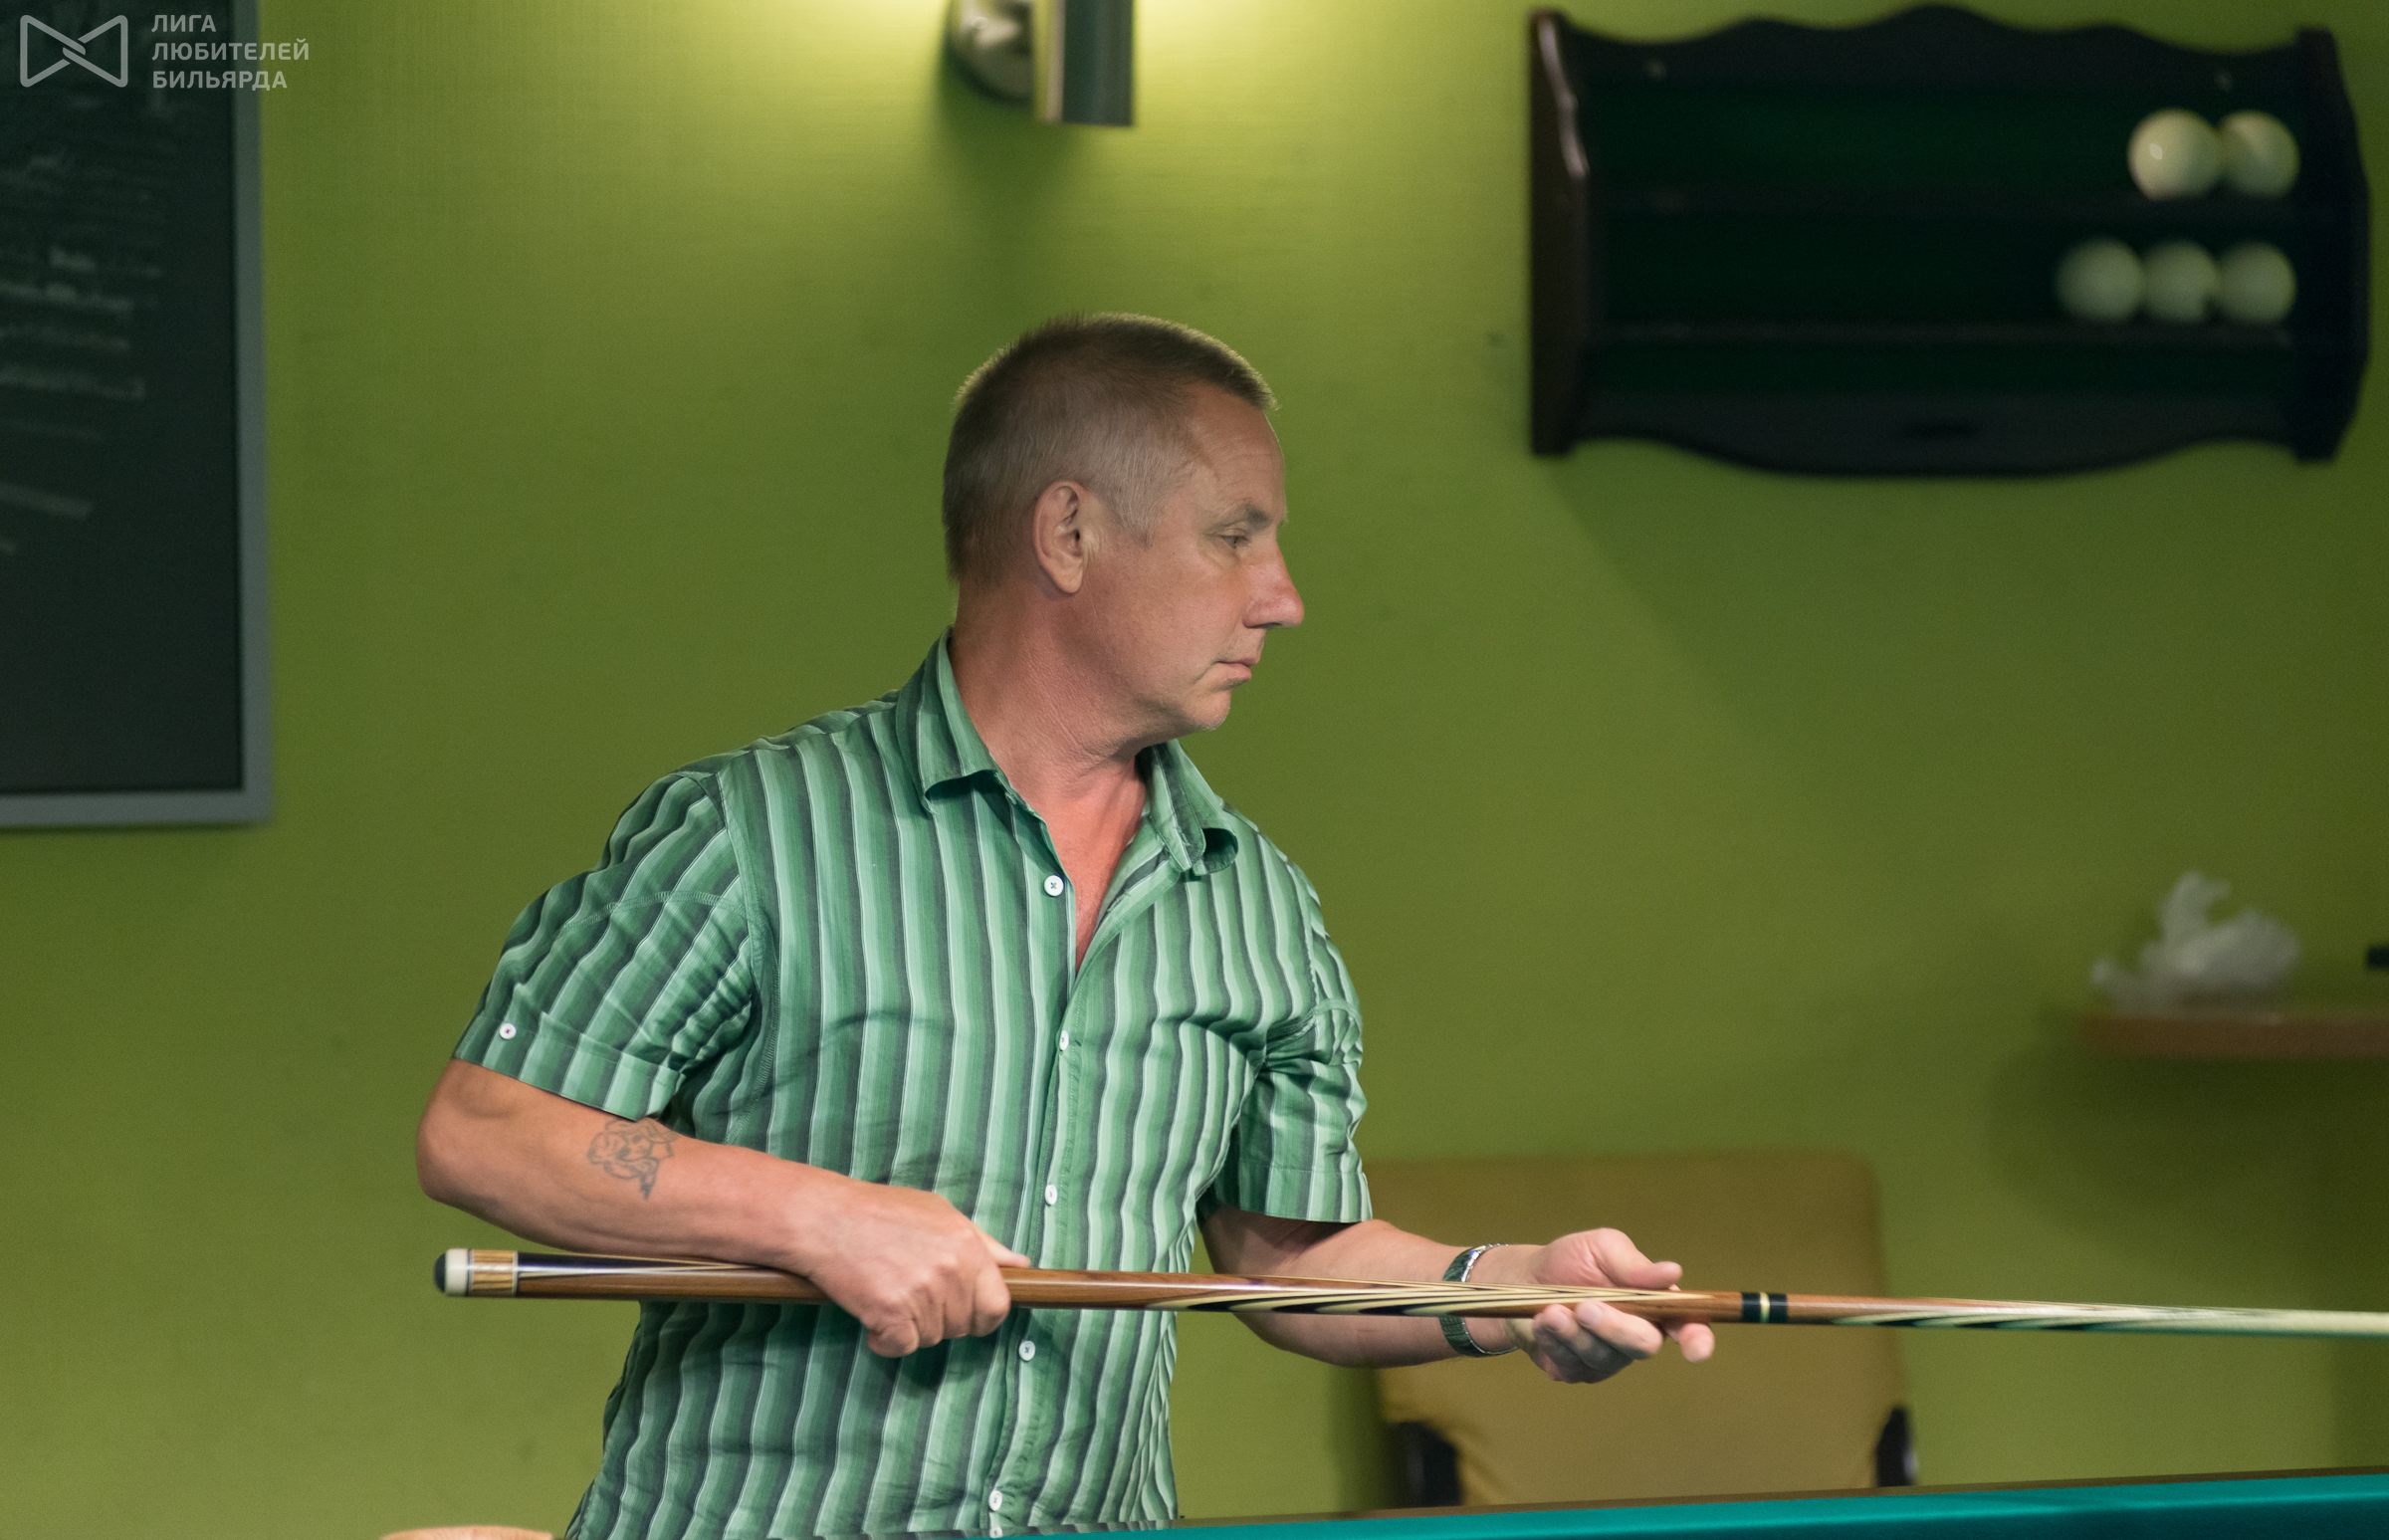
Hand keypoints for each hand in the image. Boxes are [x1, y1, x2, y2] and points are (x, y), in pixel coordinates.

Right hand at [784, 1175, 1028, 1356]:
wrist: (825, 1218)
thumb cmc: (881, 1212)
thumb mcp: (941, 1214)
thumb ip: (983, 1244)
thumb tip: (1019, 1266)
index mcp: (968, 1246)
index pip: (998, 1306)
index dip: (982, 1316)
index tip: (964, 1313)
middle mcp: (951, 1271)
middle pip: (963, 1327)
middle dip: (941, 1320)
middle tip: (912, 1294)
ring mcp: (922, 1294)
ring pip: (931, 1338)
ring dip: (910, 1327)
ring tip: (889, 1293)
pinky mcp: (891, 1314)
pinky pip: (901, 1347)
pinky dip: (885, 1340)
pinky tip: (873, 1314)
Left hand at [1468, 1229, 1716, 1383]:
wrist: (1521, 1279)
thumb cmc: (1570, 1261)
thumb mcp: (1601, 1248)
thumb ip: (1634, 1265)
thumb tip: (1672, 1272)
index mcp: (1653, 1305)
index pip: (1688, 1326)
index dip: (1697, 1339)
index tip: (1694, 1348)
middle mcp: (1636, 1336)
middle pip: (1643, 1346)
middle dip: (1616, 1328)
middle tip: (1586, 1308)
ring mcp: (1607, 1358)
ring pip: (1603, 1357)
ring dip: (1575, 1333)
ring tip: (1552, 1309)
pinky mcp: (1576, 1371)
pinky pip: (1571, 1364)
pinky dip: (1554, 1340)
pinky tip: (1542, 1321)